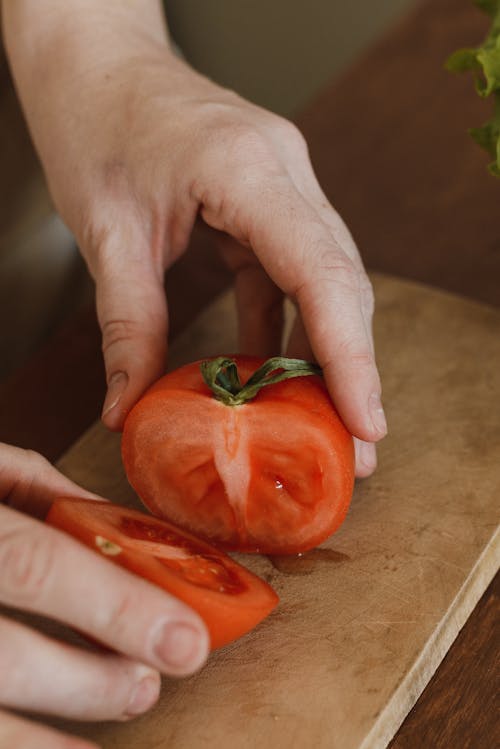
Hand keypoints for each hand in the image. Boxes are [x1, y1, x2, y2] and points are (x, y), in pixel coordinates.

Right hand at [0, 444, 208, 748]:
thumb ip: (40, 491)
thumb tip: (122, 530)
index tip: (185, 640)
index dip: (115, 607)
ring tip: (97, 742)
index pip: (37, 565)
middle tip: (147, 688)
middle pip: (5, 655)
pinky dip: (12, 746)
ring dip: (43, 743)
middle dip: (89, 683)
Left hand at [3, 1, 385, 475]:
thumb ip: (127, 325)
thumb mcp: (105, 232)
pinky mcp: (268, 198)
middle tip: (357, 448)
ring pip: (328, 278)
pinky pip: (291, 270)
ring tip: (327, 422)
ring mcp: (284, 181)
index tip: (366, 422)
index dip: (351, 355)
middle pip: (342, 281)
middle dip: (352, 369)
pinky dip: (288, 322)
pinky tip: (276, 368)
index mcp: (248, 170)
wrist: (97, 63)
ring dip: (329, 351)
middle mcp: (285, 171)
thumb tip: (127, 408)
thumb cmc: (95, 123)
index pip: (322, 272)